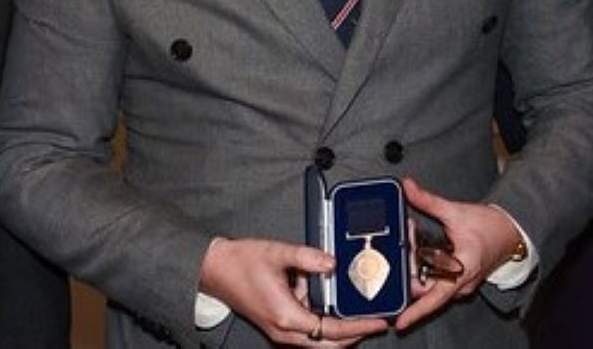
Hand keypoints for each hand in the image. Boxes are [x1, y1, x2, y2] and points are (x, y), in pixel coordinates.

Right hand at [198, 237, 388, 345]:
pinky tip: (333, 307)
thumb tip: (333, 263)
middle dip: (355, 336)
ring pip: (319, 342)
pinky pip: (308, 333)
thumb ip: (308, 257)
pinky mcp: (278, 326)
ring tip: (361, 316)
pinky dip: (325, 326)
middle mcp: (284, 331)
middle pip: (329, 345)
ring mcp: (280, 332)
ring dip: (340, 332)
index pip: (331, 331)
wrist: (214, 270)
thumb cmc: (240, 262)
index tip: (379, 323)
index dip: (359, 328)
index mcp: (286, 316)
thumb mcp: (277, 252)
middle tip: (377, 323)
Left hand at [394, 177, 524, 331]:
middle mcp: (461, 284)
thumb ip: (428, 201)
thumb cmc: (489, 226)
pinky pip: (437, 280)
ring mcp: (460, 285)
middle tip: (403, 245)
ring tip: (412, 241)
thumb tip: (408, 187)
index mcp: (462, 270)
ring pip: (430, 284)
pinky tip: (420, 249)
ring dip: (417, 266)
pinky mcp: (459, 282)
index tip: (399, 321)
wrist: (511, 230)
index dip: (415, 312)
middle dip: (409, 270)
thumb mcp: (455, 211)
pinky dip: (426, 266)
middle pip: (425, 288)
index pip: (434, 298)